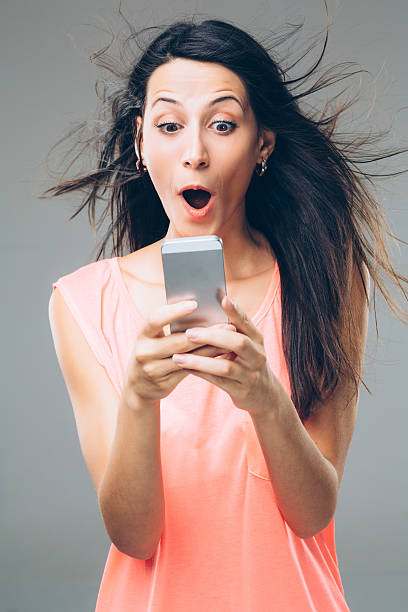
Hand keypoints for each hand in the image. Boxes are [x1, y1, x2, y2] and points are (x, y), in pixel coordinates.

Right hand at [124, 299, 235, 403]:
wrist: (138, 386)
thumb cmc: (152, 352)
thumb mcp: (153, 338)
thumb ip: (170, 327)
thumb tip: (201, 309)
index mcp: (142, 335)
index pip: (156, 319)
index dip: (174, 311)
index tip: (194, 303)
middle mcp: (145, 352)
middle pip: (178, 341)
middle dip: (205, 333)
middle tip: (227, 325)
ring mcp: (154, 370)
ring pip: (189, 357)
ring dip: (212, 348)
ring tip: (230, 341)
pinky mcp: (165, 383)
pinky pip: (190, 370)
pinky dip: (207, 362)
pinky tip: (222, 355)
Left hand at [171, 295, 277, 416]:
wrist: (264, 395)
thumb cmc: (248, 362)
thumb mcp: (248, 345)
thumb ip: (232, 329)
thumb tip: (206, 308)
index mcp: (257, 339)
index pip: (246, 322)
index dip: (235, 311)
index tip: (222, 299)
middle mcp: (256, 355)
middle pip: (238, 343)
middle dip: (212, 336)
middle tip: (189, 333)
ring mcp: (249, 374)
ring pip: (224, 366)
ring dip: (200, 361)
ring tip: (178, 357)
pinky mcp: (241, 390)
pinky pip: (218, 381)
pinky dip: (201, 374)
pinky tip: (185, 368)